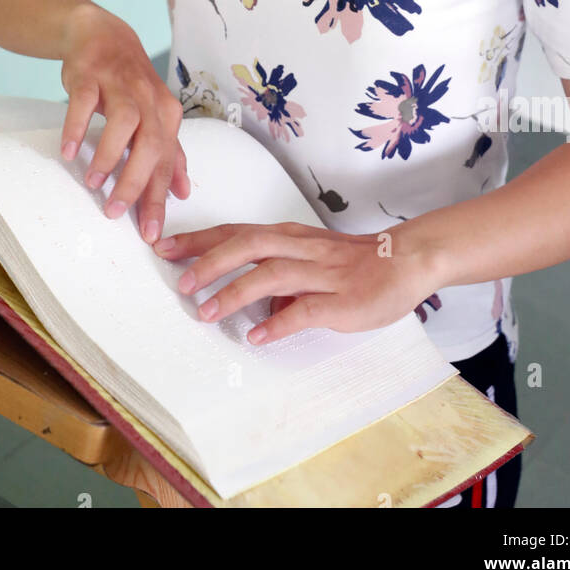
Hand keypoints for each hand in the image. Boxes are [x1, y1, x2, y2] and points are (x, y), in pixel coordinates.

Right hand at [59, 3, 190, 243]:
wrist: (103, 35)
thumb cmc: (130, 84)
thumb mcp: (155, 115)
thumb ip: (170, 153)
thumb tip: (184, 192)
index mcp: (166, 113)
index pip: (167, 161)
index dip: (159, 198)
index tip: (150, 232)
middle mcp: (148, 98)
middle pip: (150, 144)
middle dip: (135, 182)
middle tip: (116, 212)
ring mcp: (118, 84)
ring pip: (123, 122)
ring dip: (109, 156)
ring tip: (94, 183)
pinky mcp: (90, 74)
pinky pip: (84, 102)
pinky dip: (76, 128)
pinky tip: (68, 152)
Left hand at [153, 219, 438, 343]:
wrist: (404, 260)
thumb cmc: (353, 261)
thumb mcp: (307, 257)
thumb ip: (275, 270)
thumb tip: (247, 299)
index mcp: (288, 237)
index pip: (236, 232)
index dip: (199, 240)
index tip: (165, 247)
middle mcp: (299, 248)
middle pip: (246, 246)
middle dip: (209, 263)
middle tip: (179, 283)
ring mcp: (319, 273)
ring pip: (269, 275)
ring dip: (233, 293)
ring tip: (205, 312)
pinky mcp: (340, 300)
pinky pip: (304, 311)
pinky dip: (277, 324)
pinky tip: (256, 337)